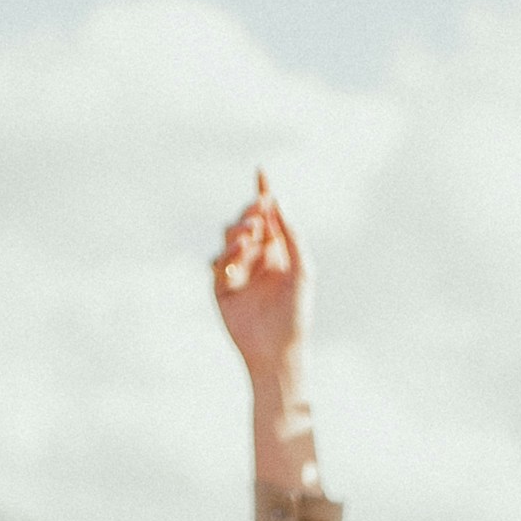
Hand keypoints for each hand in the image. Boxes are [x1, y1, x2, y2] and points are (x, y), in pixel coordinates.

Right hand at [212, 174, 307, 389]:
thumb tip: (277, 201)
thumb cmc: (296, 313)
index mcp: (277, 251)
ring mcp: (237, 270)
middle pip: (244, 221)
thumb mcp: (302, 269)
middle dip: (250, 213)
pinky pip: (218, 262)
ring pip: (229, 237)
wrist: (279, 350)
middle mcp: (256, 257)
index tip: (261, 171)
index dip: (263, 194)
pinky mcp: (221, 287)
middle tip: (258, 216)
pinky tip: (239, 257)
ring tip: (251, 236)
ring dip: (238, 232)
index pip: (268, 216)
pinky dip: (227, 255)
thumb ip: (291, 234)